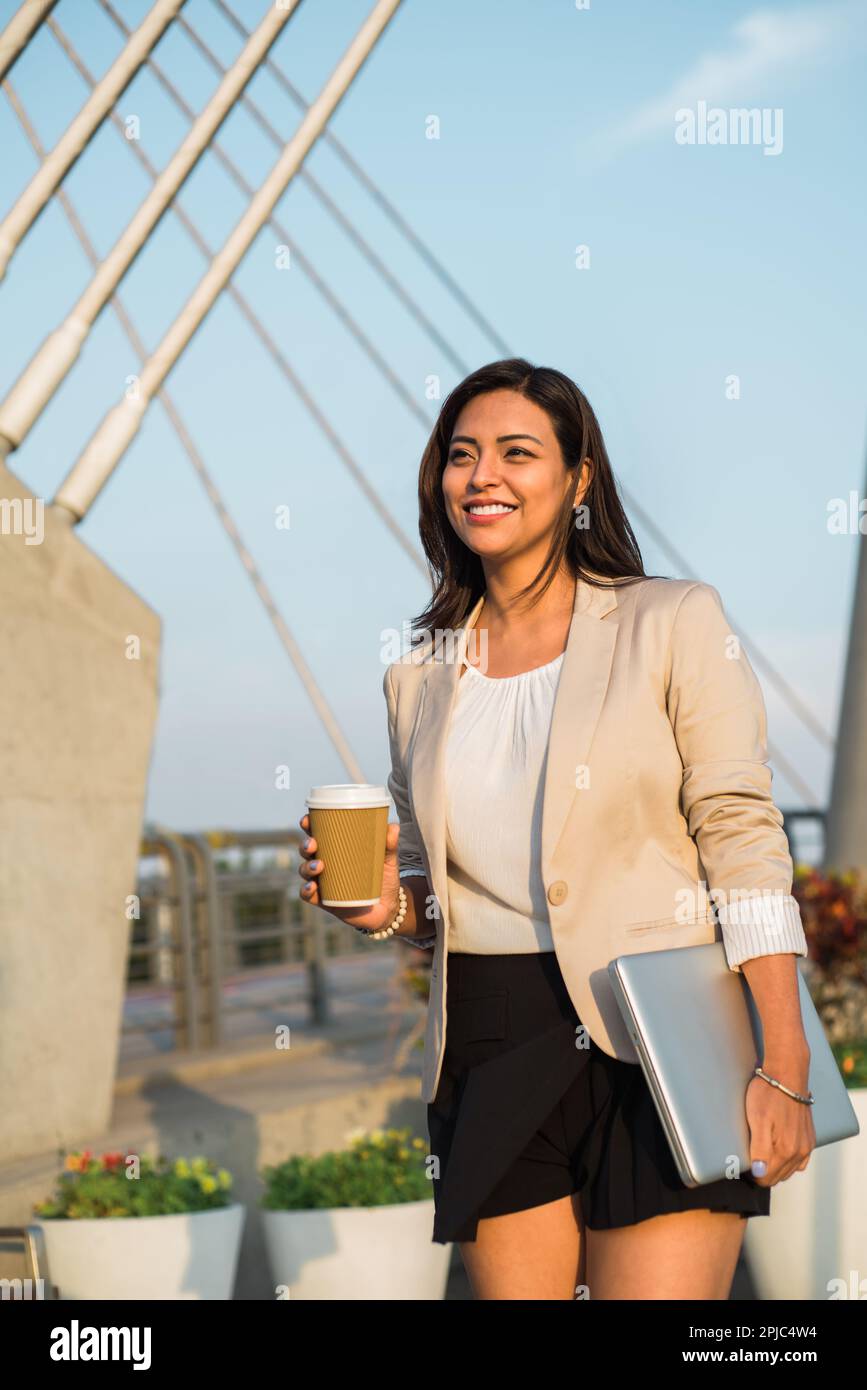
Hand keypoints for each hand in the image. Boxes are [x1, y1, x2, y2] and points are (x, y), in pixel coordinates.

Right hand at [297, 813, 403, 932]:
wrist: (387, 907)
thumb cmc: (384, 878)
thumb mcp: (387, 860)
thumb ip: (389, 845)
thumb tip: (393, 826)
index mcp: (336, 849)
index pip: (317, 833)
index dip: (308, 825)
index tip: (307, 820)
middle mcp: (325, 863)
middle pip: (307, 851)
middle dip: (305, 845)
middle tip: (313, 844)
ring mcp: (323, 882)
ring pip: (305, 871)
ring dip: (307, 867)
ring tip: (318, 866)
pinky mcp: (324, 900)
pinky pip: (307, 895)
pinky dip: (306, 890)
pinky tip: (312, 886)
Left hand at [745, 1066, 815, 1186]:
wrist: (787, 1074)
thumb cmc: (768, 1095)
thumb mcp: (757, 1120)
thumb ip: (759, 1149)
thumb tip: (760, 1173)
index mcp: (786, 1150)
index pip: (766, 1178)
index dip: (753, 1174)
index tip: (743, 1163)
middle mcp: (800, 1152)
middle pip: (778, 1176)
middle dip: (764, 1172)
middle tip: (750, 1156)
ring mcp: (807, 1145)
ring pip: (790, 1170)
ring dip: (776, 1167)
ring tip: (762, 1153)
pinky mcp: (810, 1137)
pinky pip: (800, 1160)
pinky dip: (789, 1160)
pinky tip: (779, 1150)